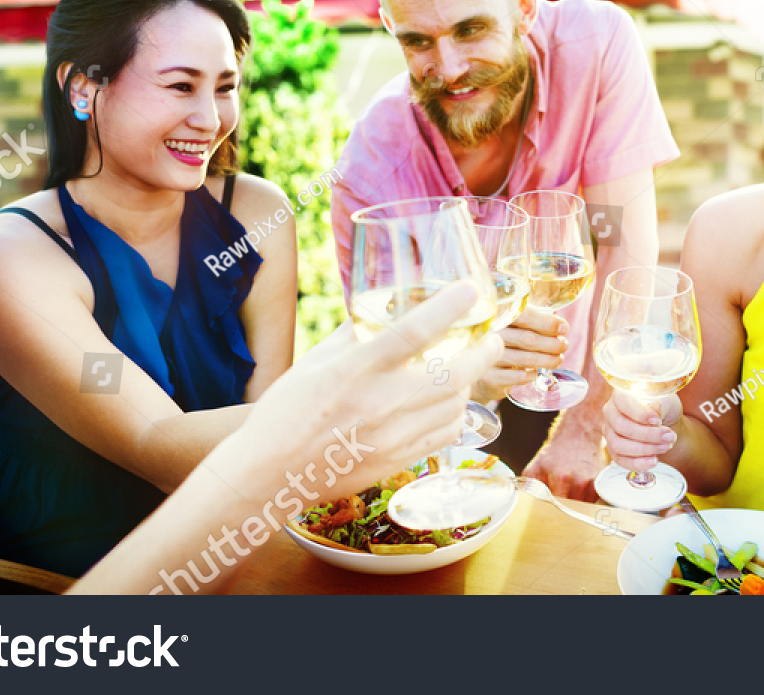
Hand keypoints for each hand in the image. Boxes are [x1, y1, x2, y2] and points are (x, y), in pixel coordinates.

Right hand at [223, 282, 503, 502]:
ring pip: (454, 405)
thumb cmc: (286, 412)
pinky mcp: (398, 461)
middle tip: (491, 338)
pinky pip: (445, 434)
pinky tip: (451, 403)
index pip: (412, 332)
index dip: (448, 308)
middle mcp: (380, 402)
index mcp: (356, 370)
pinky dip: (456, 414)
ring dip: (468, 382)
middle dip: (482, 352)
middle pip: (452, 373)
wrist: (272, 473)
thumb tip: (383, 311)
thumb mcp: (314, 361)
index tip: (470, 291)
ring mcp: (393, 436)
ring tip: (468, 368)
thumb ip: (353, 336)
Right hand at [471, 307, 567, 403]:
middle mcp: (489, 334)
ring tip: (558, 359)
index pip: (525, 315)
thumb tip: (560, 322)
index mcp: (496, 316)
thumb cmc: (501, 341)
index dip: (547, 322)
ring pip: (526, 358)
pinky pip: (517, 377)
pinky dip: (531, 375)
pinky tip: (536, 373)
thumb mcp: (514, 325)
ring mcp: (486, 356)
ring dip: (547, 360)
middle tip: (564, 345)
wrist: (474, 369)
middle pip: (528, 338)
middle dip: (552, 343)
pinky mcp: (488, 376)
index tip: (564, 328)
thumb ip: (534, 318)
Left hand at [523, 405, 605, 501]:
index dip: (551, 512)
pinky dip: (583, 499)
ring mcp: (591, 483)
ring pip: (580, 507)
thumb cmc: (557, 451)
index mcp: (561, 478)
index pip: (556, 508)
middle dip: (561, 509)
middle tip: (555, 502)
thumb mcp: (536, 465)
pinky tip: (577, 488)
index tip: (547, 510)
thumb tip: (523, 502)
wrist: (579, 433)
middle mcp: (579, 482)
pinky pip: (590, 501)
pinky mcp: (599, 484)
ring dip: (573, 505)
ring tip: (567, 491)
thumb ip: (527, 485)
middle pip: (569, 510)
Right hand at [600, 389, 678, 473]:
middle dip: (647, 434)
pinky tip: (654, 461)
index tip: (658, 420)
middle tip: (668, 436)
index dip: (639, 413)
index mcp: (620, 395)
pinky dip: (638, 463)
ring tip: (665, 447)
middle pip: (620, 426)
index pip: (622, 403)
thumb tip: (654, 409)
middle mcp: (610, 413)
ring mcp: (609, 432)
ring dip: (644, 449)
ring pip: (617, 445)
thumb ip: (660, 403)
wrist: (665, 421)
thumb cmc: (663, 406)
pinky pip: (620, 460)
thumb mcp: (666, 399)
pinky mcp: (614, 450)